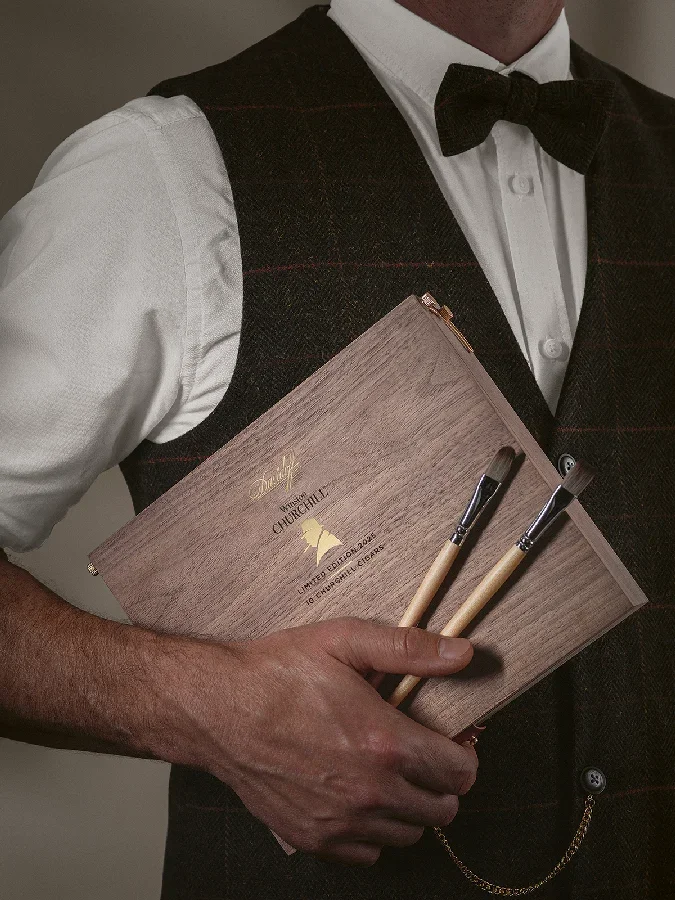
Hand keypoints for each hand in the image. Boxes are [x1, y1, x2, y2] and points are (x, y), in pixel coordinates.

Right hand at [170, 617, 476, 865]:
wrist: (217, 708)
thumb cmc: (278, 672)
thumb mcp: (344, 641)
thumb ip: (408, 649)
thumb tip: (463, 653)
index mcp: (385, 743)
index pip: (460, 772)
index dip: (463, 754)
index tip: (451, 742)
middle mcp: (369, 792)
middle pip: (442, 810)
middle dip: (441, 783)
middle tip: (422, 756)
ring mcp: (340, 821)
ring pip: (408, 834)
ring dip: (410, 807)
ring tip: (390, 773)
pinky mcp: (313, 838)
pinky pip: (369, 853)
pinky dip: (374, 831)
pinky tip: (359, 796)